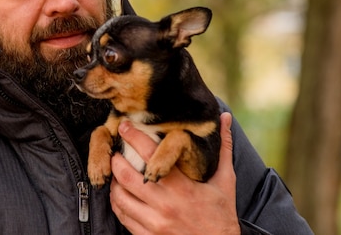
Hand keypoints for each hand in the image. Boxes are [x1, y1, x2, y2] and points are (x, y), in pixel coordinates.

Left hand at [109, 112, 239, 234]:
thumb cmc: (222, 215)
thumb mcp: (226, 182)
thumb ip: (223, 148)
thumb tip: (225, 117)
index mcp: (182, 188)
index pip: (150, 155)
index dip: (133, 136)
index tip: (125, 126)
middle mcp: (165, 205)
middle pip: (126, 175)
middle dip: (116, 158)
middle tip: (114, 148)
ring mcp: (154, 223)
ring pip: (119, 196)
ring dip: (114, 180)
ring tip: (116, 170)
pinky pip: (122, 216)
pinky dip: (117, 201)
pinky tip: (121, 192)